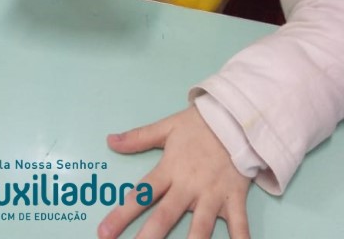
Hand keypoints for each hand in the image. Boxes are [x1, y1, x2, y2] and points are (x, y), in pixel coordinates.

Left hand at [98, 107, 250, 238]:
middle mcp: (189, 186)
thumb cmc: (199, 124)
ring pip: (200, 227)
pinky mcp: (234, 198)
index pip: (142, 194)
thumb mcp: (167, 127)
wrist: (235, 116)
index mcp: (170, 169)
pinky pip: (240, 225)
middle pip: (165, 217)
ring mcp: (213, 194)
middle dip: (148, 238)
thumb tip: (110, 141)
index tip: (104, 233)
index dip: (121, 214)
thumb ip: (138, 137)